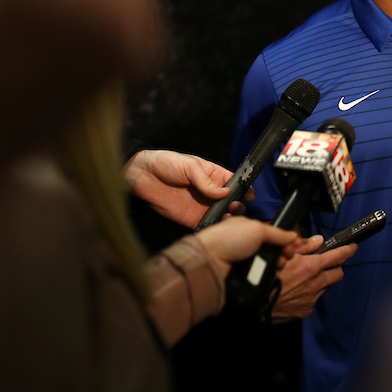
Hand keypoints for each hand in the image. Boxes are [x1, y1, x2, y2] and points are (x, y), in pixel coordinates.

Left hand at [124, 150, 253, 227]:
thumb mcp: (190, 166)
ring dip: (229, 218)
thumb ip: (207, 181)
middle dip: (238, 205)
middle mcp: (211, 192)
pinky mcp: (191, 219)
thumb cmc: (166, 163)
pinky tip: (218, 227)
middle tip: (235, 207)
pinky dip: (215, 228)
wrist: (141, 176)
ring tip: (228, 218)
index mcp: (214, 175)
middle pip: (233, 201)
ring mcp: (202, 206)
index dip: (245, 189)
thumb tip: (226, 192)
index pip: (235, 182)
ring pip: (223, 215)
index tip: (250, 195)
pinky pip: (207, 226)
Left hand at [192, 216, 298, 280]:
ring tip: (279, 265)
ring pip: (269, 263)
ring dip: (278, 263)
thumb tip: (294, 236)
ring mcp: (245, 260)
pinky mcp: (243, 275)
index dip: (284, 239)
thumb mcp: (257, 229)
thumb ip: (278, 233)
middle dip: (284, 252)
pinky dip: (269, 274)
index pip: (272, 233)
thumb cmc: (229, 239)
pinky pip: (261, 274)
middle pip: (272, 249)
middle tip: (287, 255)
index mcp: (247, 228)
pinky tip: (273, 272)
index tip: (294, 244)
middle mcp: (246, 244)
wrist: (210, 262)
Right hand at [269, 238, 357, 321]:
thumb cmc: (267, 274)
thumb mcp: (284, 254)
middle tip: (326, 265)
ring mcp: (312, 298)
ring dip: (320, 281)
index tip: (352, 247)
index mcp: (312, 267)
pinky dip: (309, 294)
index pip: (338, 256)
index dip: (347, 250)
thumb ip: (304, 247)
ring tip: (304, 279)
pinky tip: (296, 292)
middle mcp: (316, 283)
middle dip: (335, 268)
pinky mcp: (305, 310)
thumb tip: (318, 241)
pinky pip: (313, 300)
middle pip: (338, 274)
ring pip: (325, 287)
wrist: (256, 301)